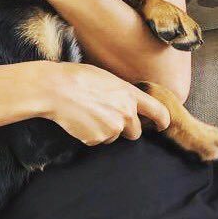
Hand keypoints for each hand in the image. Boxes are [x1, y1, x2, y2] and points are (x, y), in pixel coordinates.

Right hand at [40, 61, 170, 145]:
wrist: (55, 89)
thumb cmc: (77, 77)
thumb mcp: (106, 78)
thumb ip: (121, 92)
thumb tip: (125, 101)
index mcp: (129, 94)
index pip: (157, 112)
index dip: (162, 120)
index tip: (161, 125)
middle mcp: (126, 113)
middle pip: (136, 132)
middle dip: (125, 129)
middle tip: (108, 118)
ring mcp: (112, 128)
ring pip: (114, 137)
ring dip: (105, 131)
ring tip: (87, 114)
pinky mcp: (97, 139)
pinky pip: (97, 141)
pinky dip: (90, 135)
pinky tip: (80, 120)